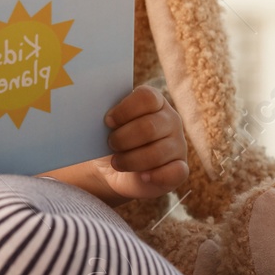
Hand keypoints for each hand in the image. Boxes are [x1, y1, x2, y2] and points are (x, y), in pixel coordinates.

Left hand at [92, 85, 188, 200]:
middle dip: (123, 139)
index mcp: (154, 102)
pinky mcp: (180, 169)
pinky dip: (155, 176)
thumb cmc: (112, 140)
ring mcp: (178, 144)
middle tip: (111, 144)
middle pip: (149, 127)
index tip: (108, 122)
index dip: (124, 110)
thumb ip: (109, 116)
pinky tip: (142, 177)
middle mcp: (170, 120)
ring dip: (131, 160)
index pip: (146, 98)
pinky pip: (175, 172)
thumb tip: (94, 111)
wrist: (113, 169)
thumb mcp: (109, 126)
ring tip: (117, 162)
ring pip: (157, 152)